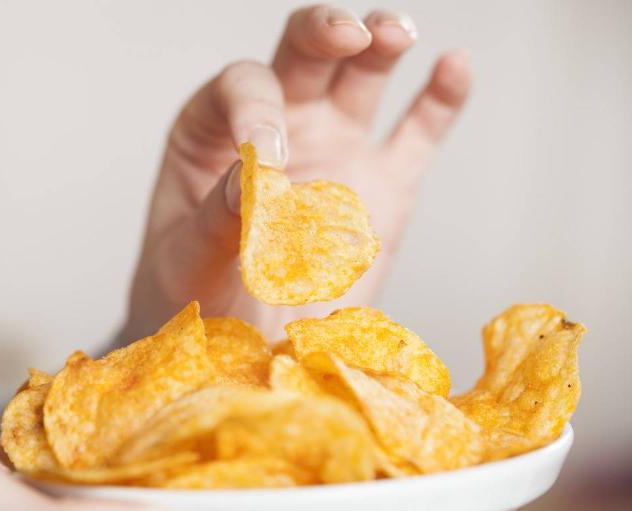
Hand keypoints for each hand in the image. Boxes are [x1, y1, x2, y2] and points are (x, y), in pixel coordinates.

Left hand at [125, 5, 470, 340]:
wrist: (240, 346)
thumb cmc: (199, 296)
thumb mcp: (187, 263)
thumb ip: (214, 219)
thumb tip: (250, 178)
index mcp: (214, 134)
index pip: (243, 88)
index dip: (256, 109)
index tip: (268, 158)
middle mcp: (278, 126)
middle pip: (304, 54)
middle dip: (324, 33)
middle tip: (347, 35)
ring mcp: (335, 148)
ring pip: (361, 75)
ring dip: (380, 43)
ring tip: (394, 34)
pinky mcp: (384, 184)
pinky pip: (417, 132)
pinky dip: (440, 99)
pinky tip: (454, 66)